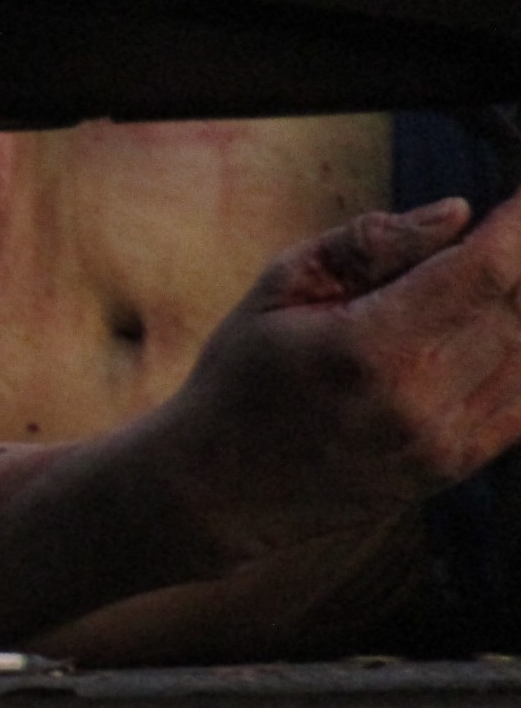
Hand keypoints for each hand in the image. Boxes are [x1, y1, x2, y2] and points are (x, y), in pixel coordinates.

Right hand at [157, 194, 520, 559]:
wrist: (217, 493)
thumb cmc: (239, 379)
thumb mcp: (276, 291)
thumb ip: (366, 245)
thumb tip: (458, 213)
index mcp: (368, 347)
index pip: (487, 269)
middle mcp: (417, 400)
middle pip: (519, 306)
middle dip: (520, 259)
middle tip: (508, 230)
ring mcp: (440, 442)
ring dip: (519, 307)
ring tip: (485, 282)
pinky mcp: (450, 468)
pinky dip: (520, 357)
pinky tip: (494, 329)